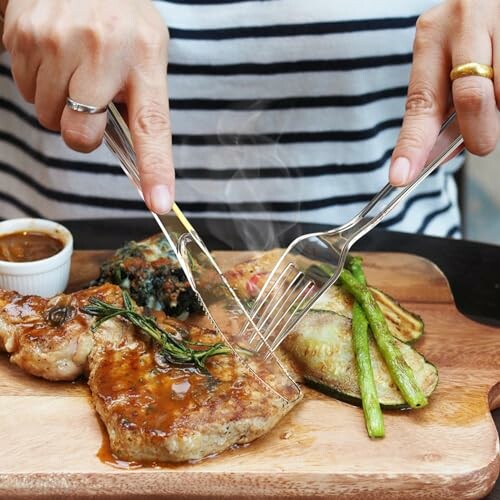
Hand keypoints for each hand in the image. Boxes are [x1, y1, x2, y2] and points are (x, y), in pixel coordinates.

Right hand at [2, 0, 172, 213]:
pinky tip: (53, 54)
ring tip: (72, 66)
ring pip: (47, 115)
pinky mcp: (23, 34)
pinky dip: (38, 80)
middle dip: (82, 131)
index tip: (159, 201)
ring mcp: (57, 40)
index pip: (152, 126)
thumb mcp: (147, 47)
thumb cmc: (120, 13)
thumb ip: (141, 97)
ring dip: (58, 103)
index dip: (155, 169)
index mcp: (144, 57)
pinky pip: (24, 89)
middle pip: (80, 135)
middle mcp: (102, 49)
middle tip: (88, 101)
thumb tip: (134, 153)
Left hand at [390, 0, 498, 185]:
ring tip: (496, 94)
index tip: (401, 176)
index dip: (412, 144)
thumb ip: (439, 108)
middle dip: (477, 134)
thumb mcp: (443, 62)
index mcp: (431, 36)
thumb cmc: (469, 33)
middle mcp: (463, 22)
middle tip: (480, 144)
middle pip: (472, 99)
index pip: (421, 103)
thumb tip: (437, 157)